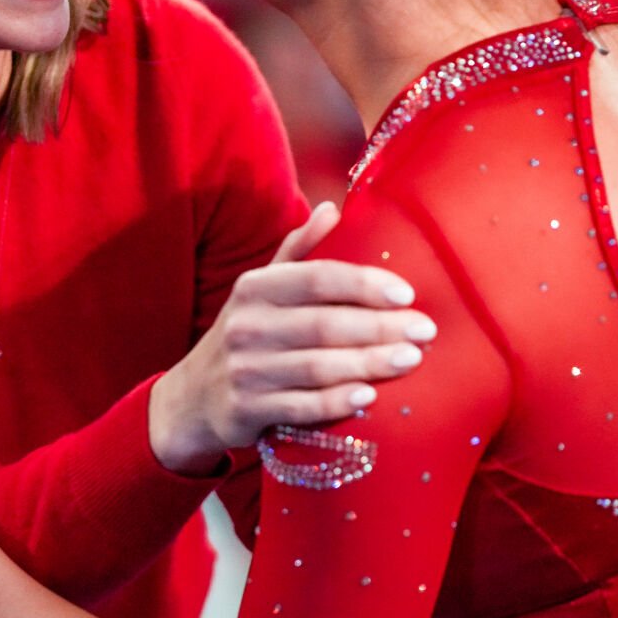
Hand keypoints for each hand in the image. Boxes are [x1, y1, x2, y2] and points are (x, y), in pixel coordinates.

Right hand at [149, 202, 433, 473]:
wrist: (194, 397)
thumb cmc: (247, 335)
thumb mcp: (262, 288)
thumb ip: (298, 251)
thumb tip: (332, 209)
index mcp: (255, 287)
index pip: (317, 278)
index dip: (364, 283)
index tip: (407, 293)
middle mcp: (246, 325)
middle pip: (323, 323)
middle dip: (380, 327)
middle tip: (424, 331)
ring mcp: (244, 369)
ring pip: (316, 366)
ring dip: (368, 364)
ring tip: (410, 360)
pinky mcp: (246, 409)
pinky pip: (300, 406)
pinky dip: (335, 402)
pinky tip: (368, 397)